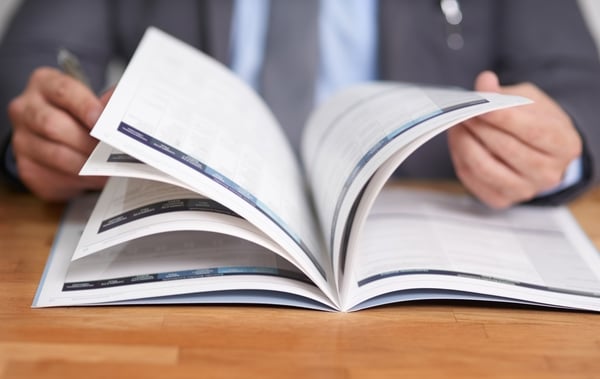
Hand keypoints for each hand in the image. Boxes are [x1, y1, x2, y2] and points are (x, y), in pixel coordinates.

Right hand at [7, 67, 108, 200]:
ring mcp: (22, 140)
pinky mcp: (27, 168)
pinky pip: (54, 178)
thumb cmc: (80, 116)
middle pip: (53, 125)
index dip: (84, 106)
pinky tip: (94, 178)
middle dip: (87, 141)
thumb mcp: (92, 101)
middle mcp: (26, 109)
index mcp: (45, 84)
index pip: (63, 91)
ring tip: (110, 169)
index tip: (102, 120)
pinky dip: (79, 181)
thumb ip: (107, 104)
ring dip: (88, 165)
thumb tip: (122, 112)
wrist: (59, 139)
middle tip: (112, 151)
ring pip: (56, 155)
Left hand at [447, 71, 581, 208]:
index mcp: (565, 145)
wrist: (537, 152)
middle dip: (479, 127)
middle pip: (506, 150)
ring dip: (464, 143)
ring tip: (457, 124)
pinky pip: (472, 180)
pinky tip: (459, 142)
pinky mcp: (501, 200)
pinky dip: (459, 158)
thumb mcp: (528, 99)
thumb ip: (505, 93)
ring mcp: (525, 190)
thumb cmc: (535, 122)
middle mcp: (549, 173)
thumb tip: (484, 83)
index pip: (533, 132)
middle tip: (462, 111)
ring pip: (485, 168)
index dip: (504, 118)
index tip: (481, 105)